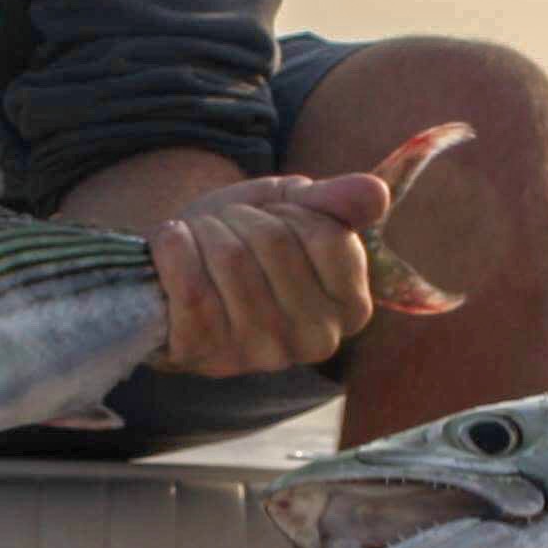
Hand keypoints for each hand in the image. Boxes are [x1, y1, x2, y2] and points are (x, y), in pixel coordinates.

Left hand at [144, 170, 388, 375]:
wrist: (177, 266)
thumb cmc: (246, 237)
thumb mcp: (294, 207)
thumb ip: (337, 201)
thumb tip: (375, 193)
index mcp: (351, 307)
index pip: (329, 237)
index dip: (292, 211)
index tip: (275, 217)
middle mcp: (314, 340)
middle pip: (276, 242)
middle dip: (243, 218)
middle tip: (229, 227)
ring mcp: (258, 353)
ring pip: (231, 259)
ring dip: (206, 230)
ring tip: (202, 239)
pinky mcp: (203, 354)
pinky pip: (190, 286)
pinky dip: (173, 248)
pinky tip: (172, 246)